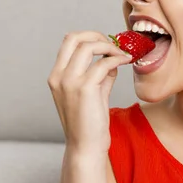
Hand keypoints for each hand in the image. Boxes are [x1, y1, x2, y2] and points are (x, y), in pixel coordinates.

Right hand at [48, 31, 131, 155]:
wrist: (86, 147)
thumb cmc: (89, 123)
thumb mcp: (92, 93)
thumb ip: (99, 75)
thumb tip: (111, 59)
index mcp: (56, 76)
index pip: (68, 42)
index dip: (88, 37)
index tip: (106, 44)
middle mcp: (59, 76)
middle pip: (74, 38)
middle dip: (97, 35)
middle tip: (114, 44)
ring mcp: (69, 82)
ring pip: (89, 47)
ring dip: (109, 46)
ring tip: (122, 54)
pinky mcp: (84, 88)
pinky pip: (103, 63)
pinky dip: (117, 59)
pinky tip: (125, 62)